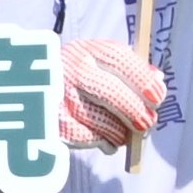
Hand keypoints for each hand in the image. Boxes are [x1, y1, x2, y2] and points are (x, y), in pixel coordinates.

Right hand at [53, 35, 171, 149]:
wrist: (34, 88)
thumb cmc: (79, 78)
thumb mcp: (100, 64)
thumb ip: (130, 69)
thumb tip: (158, 79)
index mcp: (86, 50)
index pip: (119, 59)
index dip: (142, 80)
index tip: (157, 98)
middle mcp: (69, 69)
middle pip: (109, 91)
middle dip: (134, 111)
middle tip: (146, 124)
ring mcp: (58, 95)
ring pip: (99, 118)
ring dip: (118, 131)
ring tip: (123, 134)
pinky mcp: (51, 120)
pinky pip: (84, 136)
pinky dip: (101, 141)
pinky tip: (106, 141)